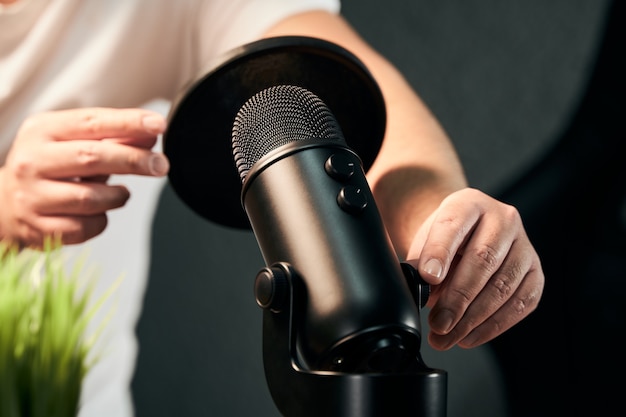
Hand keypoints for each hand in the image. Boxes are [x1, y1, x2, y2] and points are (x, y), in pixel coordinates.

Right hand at [0, 107, 169, 247]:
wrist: (5, 204)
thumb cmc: (50, 166)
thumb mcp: (74, 142)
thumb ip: (113, 137)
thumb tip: (152, 134)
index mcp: (42, 130)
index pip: (91, 122)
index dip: (128, 123)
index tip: (159, 125)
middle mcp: (32, 161)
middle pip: (93, 158)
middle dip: (134, 160)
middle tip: (162, 165)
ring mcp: (32, 197)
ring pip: (91, 198)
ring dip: (117, 196)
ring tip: (120, 193)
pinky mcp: (38, 228)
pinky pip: (85, 227)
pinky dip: (101, 220)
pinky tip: (98, 212)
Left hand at [408, 188, 543, 349]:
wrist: (468, 235)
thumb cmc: (444, 240)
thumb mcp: (425, 241)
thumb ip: (421, 263)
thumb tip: (423, 292)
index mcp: (468, 204)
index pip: (454, 226)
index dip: (440, 253)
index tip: (429, 278)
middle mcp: (503, 219)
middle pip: (483, 260)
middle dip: (458, 298)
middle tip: (438, 324)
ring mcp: (524, 245)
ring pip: (503, 286)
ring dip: (473, 319)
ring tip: (448, 336)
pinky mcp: (536, 272)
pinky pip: (521, 303)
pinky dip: (494, 325)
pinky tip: (470, 336)